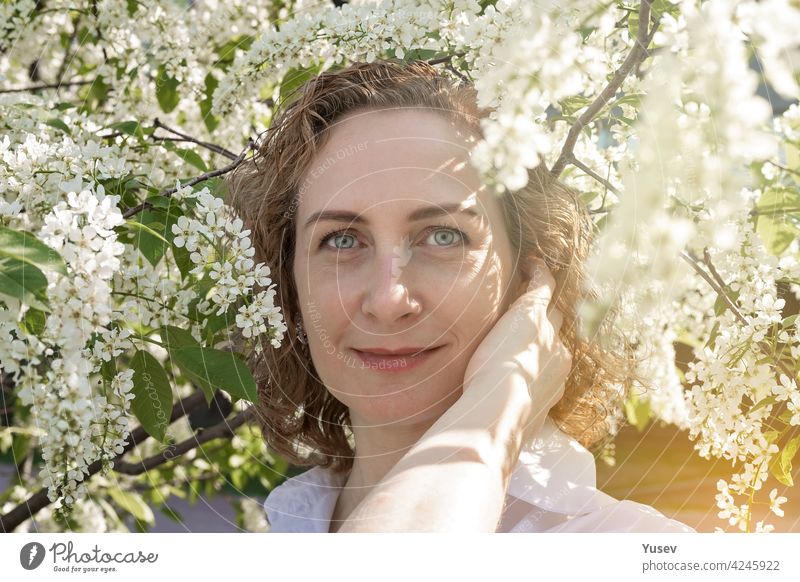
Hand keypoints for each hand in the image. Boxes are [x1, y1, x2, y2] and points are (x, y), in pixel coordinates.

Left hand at [462, 258, 571, 445]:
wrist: (501, 409)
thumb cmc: (498, 422)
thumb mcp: (512, 421)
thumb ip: (512, 418)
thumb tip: (501, 435)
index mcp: (555, 380)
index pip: (552, 356)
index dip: (543, 350)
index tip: (532, 349)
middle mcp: (560, 353)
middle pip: (558, 330)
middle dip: (551, 321)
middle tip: (543, 312)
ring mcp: (549, 331)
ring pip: (552, 307)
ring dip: (544, 296)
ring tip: (537, 281)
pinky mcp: (533, 312)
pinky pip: (542, 284)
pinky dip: (539, 273)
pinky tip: (532, 263)